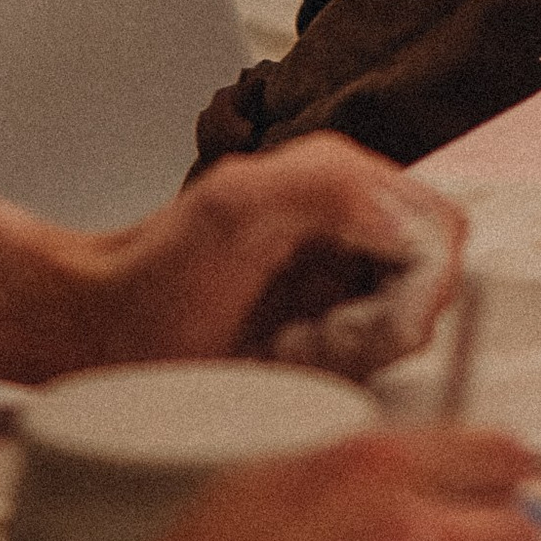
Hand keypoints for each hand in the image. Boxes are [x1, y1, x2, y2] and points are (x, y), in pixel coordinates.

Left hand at [69, 135, 464, 375]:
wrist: (102, 332)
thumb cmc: (152, 282)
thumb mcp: (234, 209)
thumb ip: (329, 186)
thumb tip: (405, 225)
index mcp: (341, 174)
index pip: (439, 235)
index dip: (409, 295)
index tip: (343, 328)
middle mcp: (353, 211)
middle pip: (434, 282)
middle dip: (381, 326)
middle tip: (311, 341)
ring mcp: (346, 263)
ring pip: (411, 321)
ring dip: (357, 350)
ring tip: (290, 348)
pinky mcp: (334, 310)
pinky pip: (378, 348)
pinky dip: (342, 366)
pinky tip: (289, 358)